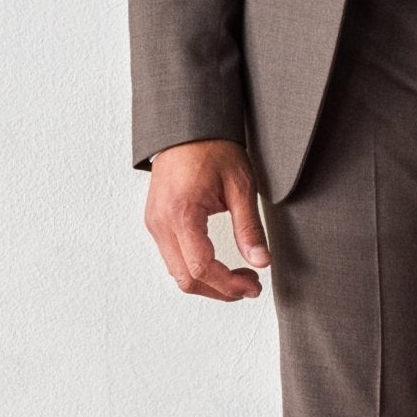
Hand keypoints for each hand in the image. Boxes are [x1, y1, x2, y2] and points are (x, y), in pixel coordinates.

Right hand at [144, 138, 269, 300]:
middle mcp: (161, 223)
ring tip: (238, 275)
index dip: (229, 285)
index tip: (254, 286)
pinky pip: (172, 258)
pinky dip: (195, 268)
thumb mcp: (240, 186)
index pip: (202, 268)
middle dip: (219, 290)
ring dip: (207, 282)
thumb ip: (249, 228)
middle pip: (186, 279)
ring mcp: (154, 223)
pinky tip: (217, 263)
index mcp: (182, 213)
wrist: (188, 126)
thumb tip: (262, 262)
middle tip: (249, 285)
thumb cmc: (214, 148)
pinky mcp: (155, 221)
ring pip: (177, 273)